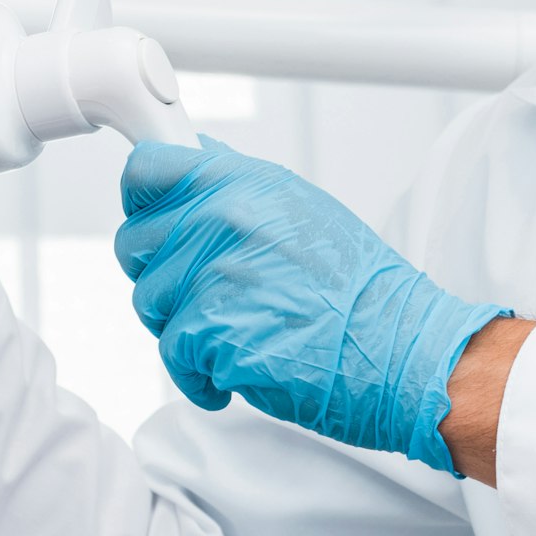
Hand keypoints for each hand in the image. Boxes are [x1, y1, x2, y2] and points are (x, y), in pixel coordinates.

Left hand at [114, 139, 509, 472]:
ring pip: (148, 300)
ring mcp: (213, 271)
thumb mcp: (304, 211)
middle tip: (201, 296)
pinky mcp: (208, 328)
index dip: (140, 202)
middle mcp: (225, 217)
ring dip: (181, 327)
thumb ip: (239, 187)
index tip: (148, 220)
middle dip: (160, 275)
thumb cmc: (364, 296)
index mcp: (245, 183)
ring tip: (234, 333)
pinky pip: (171, 353)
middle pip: (133, 242)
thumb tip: (195, 160)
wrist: (402, 353)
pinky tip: (238, 368)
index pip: (147, 171)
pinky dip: (198, 374)